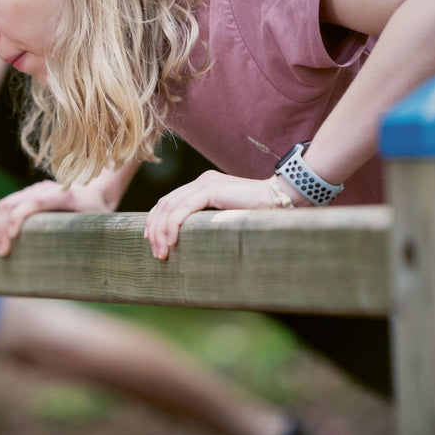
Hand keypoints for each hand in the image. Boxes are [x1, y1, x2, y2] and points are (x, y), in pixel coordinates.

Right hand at [0, 180, 114, 255]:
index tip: (14, 238)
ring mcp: (35, 190)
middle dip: (3, 228)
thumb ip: (86, 237)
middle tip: (3, 253)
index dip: (20, 217)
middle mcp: (46, 188)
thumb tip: (75, 265)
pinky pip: (6, 205)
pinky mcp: (28, 195)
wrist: (97, 192)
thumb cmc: (98, 214)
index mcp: (64, 195)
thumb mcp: (98, 225)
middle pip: (14, 203)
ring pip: (5, 204)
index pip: (36, 201)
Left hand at [144, 171, 279, 259]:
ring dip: (162, 231)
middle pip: (165, 203)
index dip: (155, 220)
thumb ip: (209, 223)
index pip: (169, 201)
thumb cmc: (260, 216)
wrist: (284, 200)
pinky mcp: (212, 188)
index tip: (150, 240)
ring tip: (162, 252)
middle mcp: (202, 181)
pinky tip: (172, 241)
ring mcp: (206, 182)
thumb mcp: (226, 220)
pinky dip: (173, 225)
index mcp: (203, 186)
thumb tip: (190, 243)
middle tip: (155, 252)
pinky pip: (183, 208)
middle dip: (155, 229)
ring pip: (170, 206)